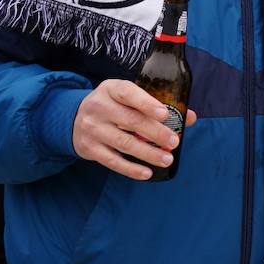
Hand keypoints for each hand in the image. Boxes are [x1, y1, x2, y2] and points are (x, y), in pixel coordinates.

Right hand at [72, 79, 197, 180]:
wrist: (73, 118)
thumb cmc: (113, 105)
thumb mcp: (128, 97)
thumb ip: (157, 105)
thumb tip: (190, 117)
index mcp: (111, 89)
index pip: (128, 93)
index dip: (147, 103)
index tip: (165, 114)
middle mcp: (99, 107)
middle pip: (130, 121)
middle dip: (155, 133)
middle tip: (174, 142)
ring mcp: (92, 129)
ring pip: (123, 143)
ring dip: (148, 153)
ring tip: (167, 159)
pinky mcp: (89, 148)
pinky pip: (112, 161)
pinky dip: (131, 169)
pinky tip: (147, 173)